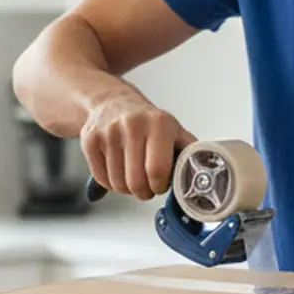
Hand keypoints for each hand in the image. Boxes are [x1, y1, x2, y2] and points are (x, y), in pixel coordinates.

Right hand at [81, 90, 196, 199]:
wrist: (110, 101)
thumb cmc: (146, 122)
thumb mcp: (173, 130)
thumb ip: (189, 151)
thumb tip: (204, 171)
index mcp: (159, 123)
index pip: (157, 171)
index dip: (159, 186)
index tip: (161, 185)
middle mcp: (132, 124)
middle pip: (136, 182)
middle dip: (144, 192)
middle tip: (147, 186)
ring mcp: (108, 131)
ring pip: (117, 184)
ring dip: (127, 189)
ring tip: (133, 176)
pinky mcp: (89, 139)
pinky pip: (101, 179)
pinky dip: (110, 183)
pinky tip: (117, 170)